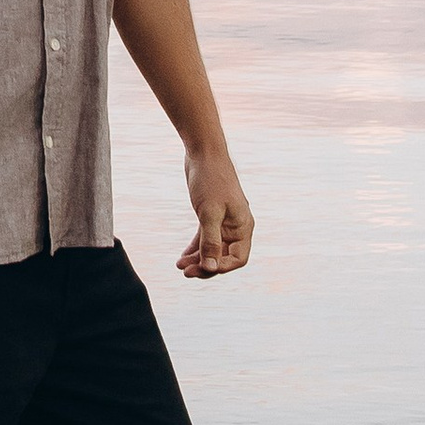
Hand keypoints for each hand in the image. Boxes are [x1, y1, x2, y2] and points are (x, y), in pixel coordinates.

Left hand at [177, 152, 252, 277]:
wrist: (204, 152)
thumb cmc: (211, 179)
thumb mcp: (209, 212)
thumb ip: (210, 241)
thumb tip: (211, 269)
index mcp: (243, 226)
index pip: (237, 258)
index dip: (222, 268)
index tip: (202, 271)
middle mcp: (236, 226)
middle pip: (224, 256)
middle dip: (206, 266)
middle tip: (186, 272)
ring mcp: (224, 221)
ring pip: (213, 248)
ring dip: (198, 259)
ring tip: (180, 266)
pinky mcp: (211, 215)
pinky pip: (205, 238)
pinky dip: (195, 248)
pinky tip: (183, 257)